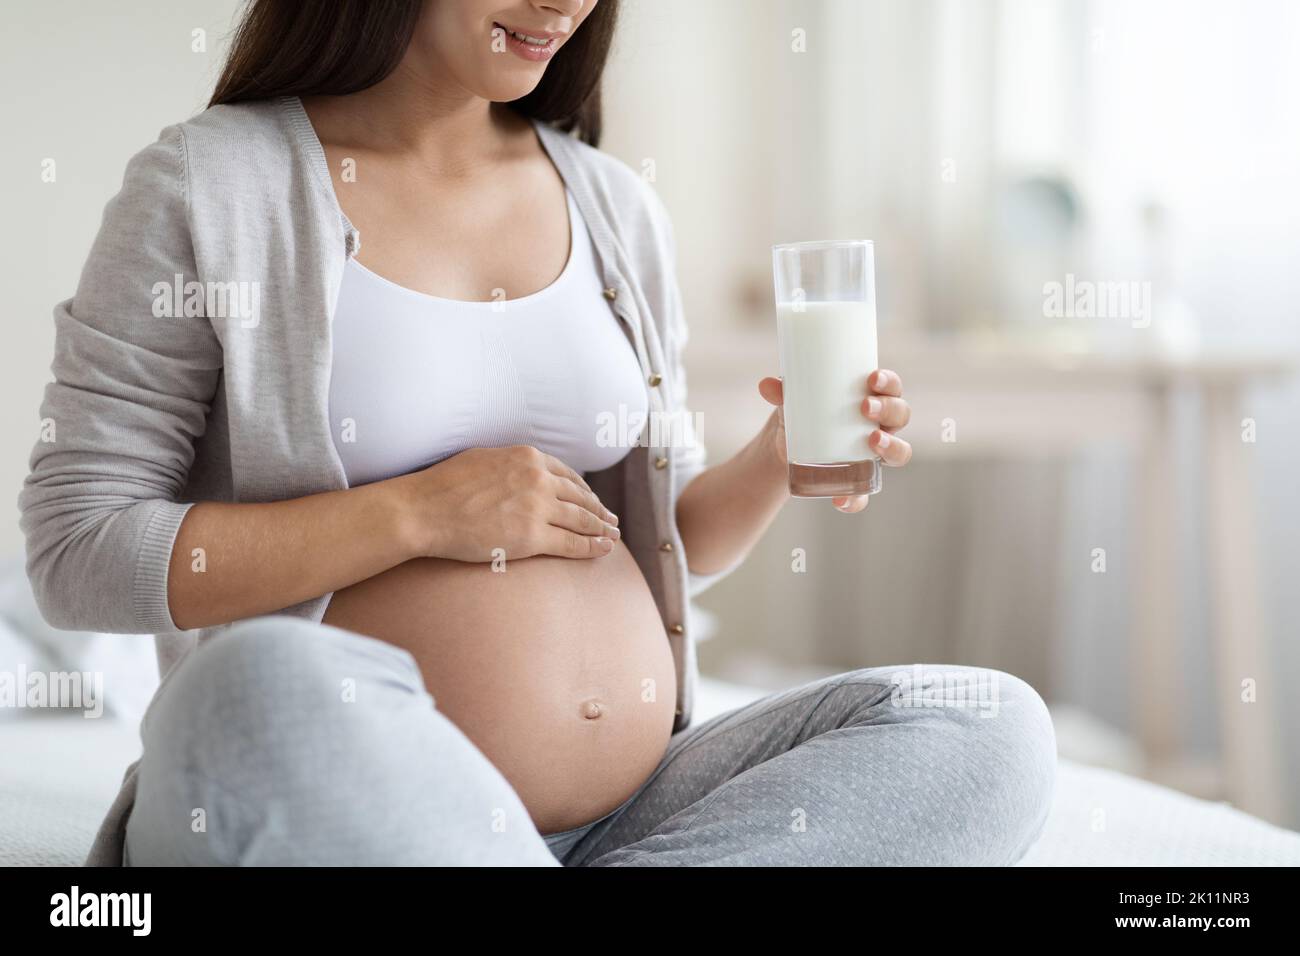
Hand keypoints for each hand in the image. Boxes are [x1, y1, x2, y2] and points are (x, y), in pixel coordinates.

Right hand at [390, 445, 620, 561]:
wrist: (425, 510)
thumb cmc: (444, 486)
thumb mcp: (484, 458)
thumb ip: (511, 464)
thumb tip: (522, 471)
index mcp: (528, 457)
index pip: (567, 475)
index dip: (584, 490)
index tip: (592, 500)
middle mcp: (539, 479)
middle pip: (580, 497)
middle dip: (599, 510)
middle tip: (611, 520)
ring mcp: (538, 508)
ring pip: (582, 519)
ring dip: (602, 529)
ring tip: (612, 536)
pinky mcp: (533, 537)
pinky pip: (572, 543)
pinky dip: (592, 547)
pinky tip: (604, 550)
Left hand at [758, 368, 912, 512]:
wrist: (788, 446)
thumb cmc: (802, 412)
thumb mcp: (792, 402)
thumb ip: (783, 393)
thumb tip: (766, 385)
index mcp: (872, 399)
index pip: (892, 387)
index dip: (889, 382)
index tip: (872, 378)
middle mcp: (882, 425)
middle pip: (901, 415)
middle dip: (888, 410)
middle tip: (865, 408)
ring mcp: (874, 454)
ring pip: (899, 452)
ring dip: (892, 447)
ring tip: (873, 442)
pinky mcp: (860, 480)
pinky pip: (866, 492)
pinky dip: (855, 499)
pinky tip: (841, 500)